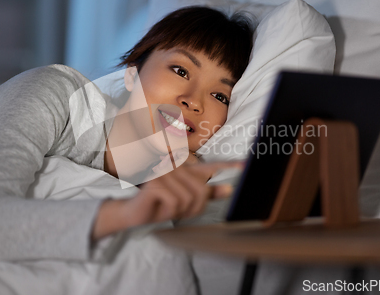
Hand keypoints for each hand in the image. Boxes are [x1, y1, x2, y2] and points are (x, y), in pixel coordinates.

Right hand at [92, 161, 242, 240]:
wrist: (134, 213)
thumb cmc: (160, 206)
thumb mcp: (186, 201)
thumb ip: (207, 194)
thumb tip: (229, 189)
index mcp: (186, 170)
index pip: (210, 166)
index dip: (228, 166)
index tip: (245, 166)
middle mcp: (176, 167)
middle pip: (202, 191)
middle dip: (194, 208)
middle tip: (180, 212)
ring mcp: (165, 172)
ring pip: (189, 199)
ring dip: (180, 212)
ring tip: (166, 209)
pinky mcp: (155, 182)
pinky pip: (176, 203)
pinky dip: (169, 212)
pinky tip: (159, 208)